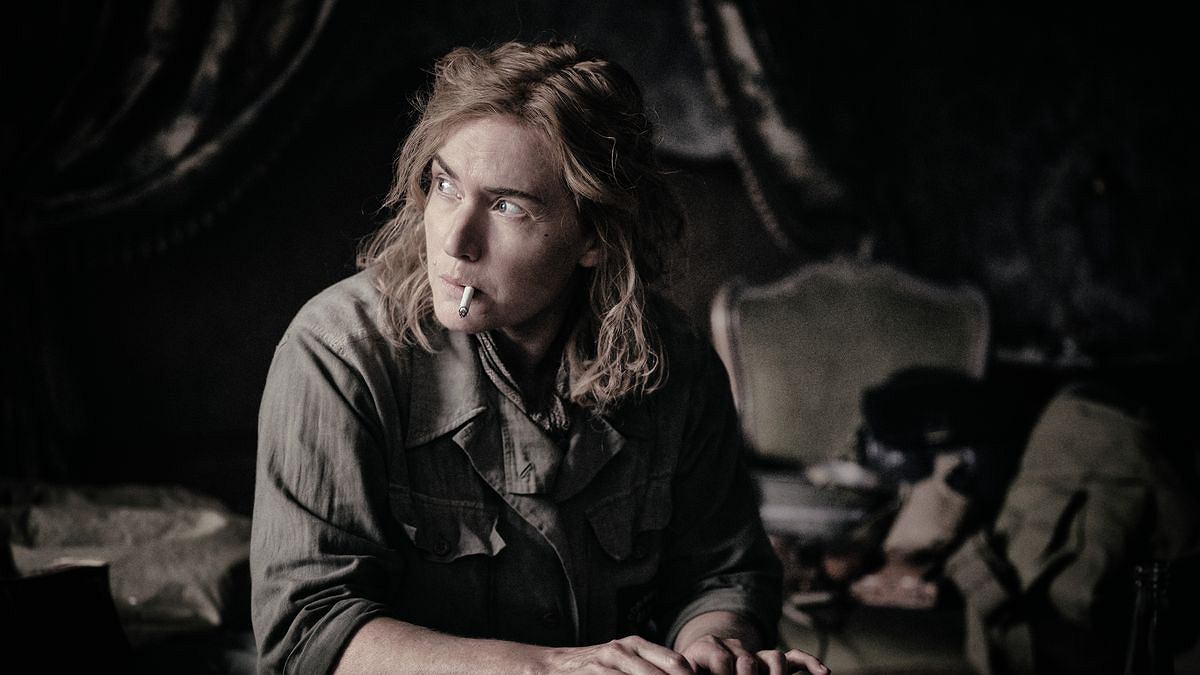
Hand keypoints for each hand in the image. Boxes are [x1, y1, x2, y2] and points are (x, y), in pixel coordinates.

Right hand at [540, 635, 694, 673]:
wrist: (552, 668)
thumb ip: (650, 668)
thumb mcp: (624, 661)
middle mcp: (627, 649)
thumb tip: (683, 674)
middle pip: (671, 673)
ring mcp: (611, 661)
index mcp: (638, 645)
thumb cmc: (595, 670)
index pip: (678, 663)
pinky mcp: (598, 673)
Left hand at [679, 635, 828, 674]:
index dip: (723, 673)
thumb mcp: (684, 672)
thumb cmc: (688, 672)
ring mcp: (754, 656)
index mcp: (708, 650)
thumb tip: (682, 671)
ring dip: (777, 674)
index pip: (722, 660)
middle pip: (750, 660)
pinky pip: (794, 659)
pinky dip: (808, 664)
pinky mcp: (770, 664)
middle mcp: (734, 649)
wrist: (697, 664)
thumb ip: (685, 672)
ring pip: (775, 658)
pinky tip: (822, 673)